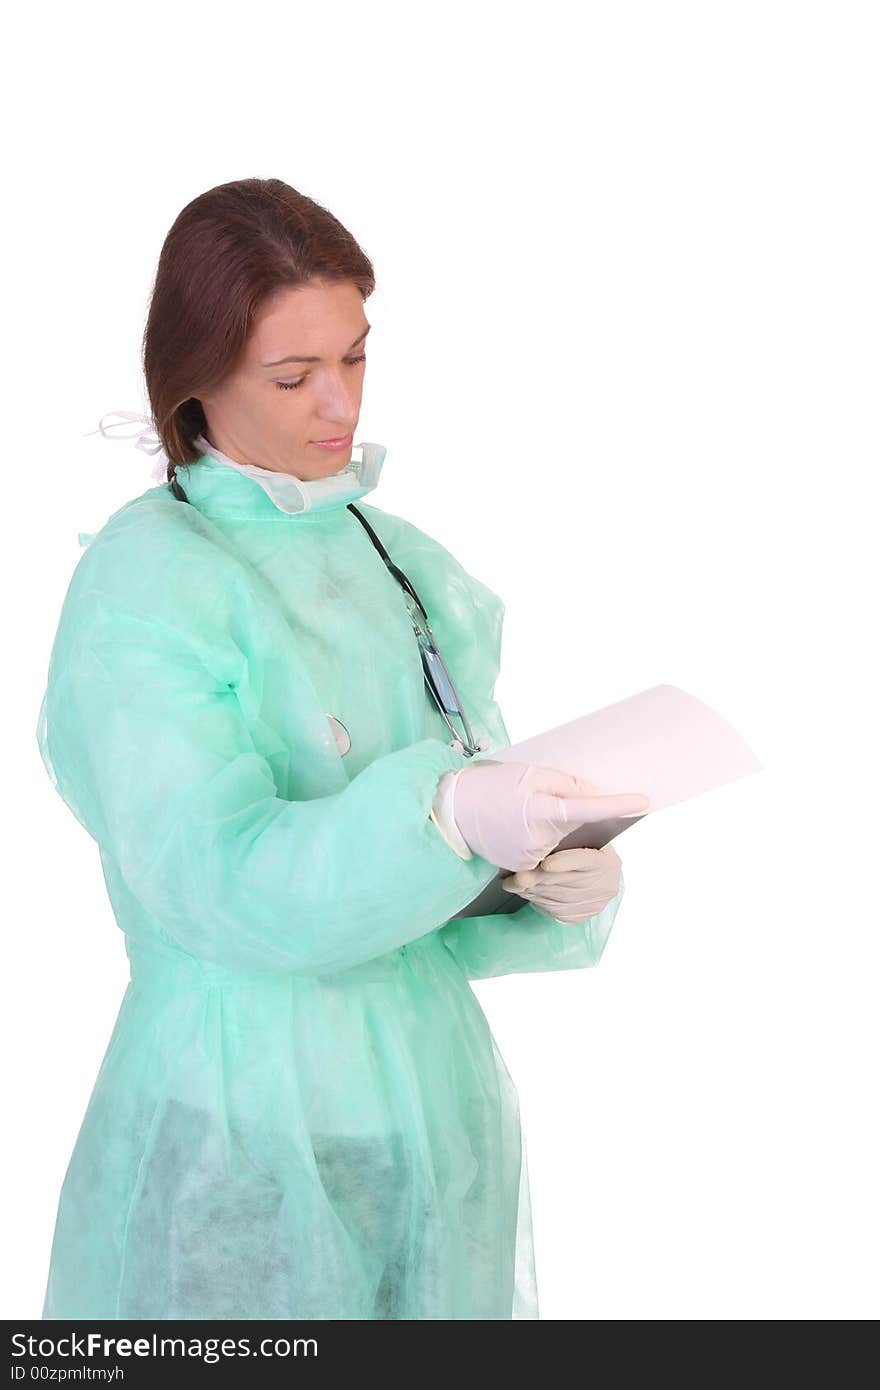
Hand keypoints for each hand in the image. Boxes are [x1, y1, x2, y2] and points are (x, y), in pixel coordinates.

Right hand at [445, 760, 648, 871]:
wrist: (451, 812)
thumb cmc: (489, 787)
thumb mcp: (529, 774)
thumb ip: (565, 784)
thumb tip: (594, 794)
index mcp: (541, 809)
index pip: (587, 807)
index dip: (616, 805)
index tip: (642, 801)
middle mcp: (539, 838)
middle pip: (573, 824)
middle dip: (567, 811)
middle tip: (535, 797)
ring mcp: (531, 856)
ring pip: (558, 839)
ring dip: (550, 826)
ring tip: (518, 813)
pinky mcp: (522, 865)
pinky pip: (543, 850)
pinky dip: (537, 838)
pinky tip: (515, 828)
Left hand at [500, 844, 622, 924]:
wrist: (599, 873)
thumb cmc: (584, 849)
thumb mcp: (581, 839)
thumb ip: (564, 840)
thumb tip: (536, 840)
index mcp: (606, 860)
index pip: (587, 860)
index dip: (566, 862)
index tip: (546, 864)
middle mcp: (604, 884)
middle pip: (566, 882)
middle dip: (536, 879)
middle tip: (514, 876)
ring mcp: (593, 903)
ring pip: (556, 898)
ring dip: (531, 891)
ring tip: (512, 883)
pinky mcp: (580, 916)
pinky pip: (553, 910)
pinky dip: (536, 900)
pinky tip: (525, 892)